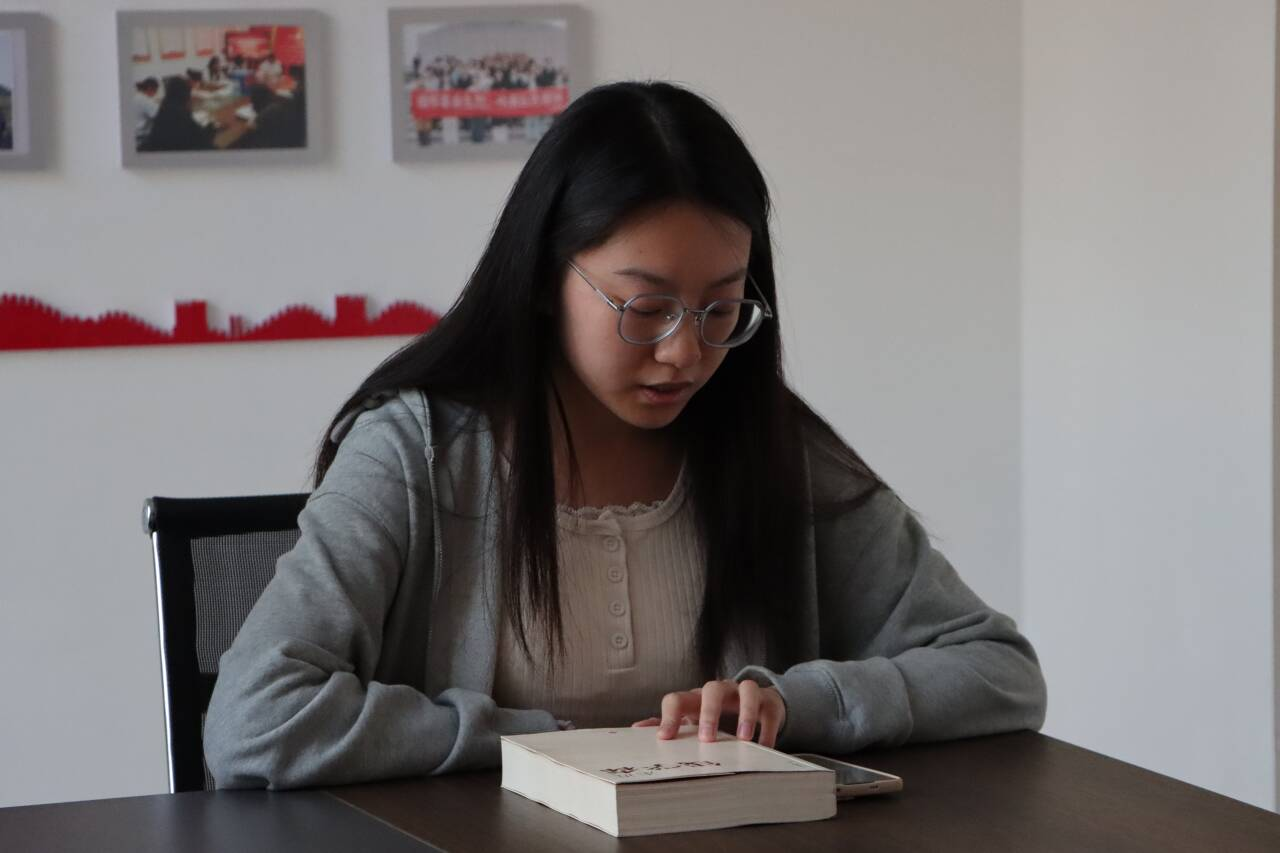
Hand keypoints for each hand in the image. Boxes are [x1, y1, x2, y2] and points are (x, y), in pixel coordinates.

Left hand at [631, 679, 786, 747]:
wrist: (757, 702)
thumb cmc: (718, 713)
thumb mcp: (693, 717)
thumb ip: (669, 722)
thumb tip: (636, 729)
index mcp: (697, 698)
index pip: (677, 698)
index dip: (669, 717)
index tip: (664, 738)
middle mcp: (721, 691)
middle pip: (712, 690)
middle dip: (709, 713)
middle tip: (707, 739)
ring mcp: (745, 694)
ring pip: (747, 690)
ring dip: (745, 714)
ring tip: (743, 740)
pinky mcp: (768, 702)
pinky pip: (768, 710)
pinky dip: (766, 729)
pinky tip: (763, 747)